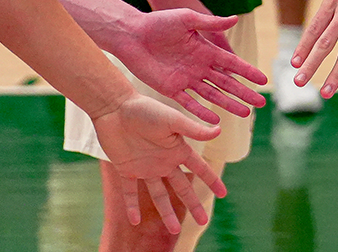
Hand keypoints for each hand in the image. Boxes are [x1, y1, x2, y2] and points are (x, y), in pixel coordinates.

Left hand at [89, 93, 226, 232]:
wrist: (114, 108)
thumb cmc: (145, 110)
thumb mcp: (172, 120)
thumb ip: (193, 128)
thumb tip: (219, 130)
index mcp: (177, 149)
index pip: (199, 169)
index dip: (211, 181)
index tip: (223, 194)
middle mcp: (164, 161)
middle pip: (182, 188)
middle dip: (193, 204)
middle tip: (203, 221)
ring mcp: (145, 167)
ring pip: (159, 195)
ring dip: (166, 212)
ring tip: (174, 230)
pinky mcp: (126, 170)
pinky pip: (130, 193)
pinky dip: (131, 206)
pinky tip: (134, 220)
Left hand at [113, 10, 268, 124]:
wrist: (132, 35)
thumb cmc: (159, 22)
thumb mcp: (187, 19)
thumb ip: (210, 23)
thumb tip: (235, 20)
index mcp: (206, 50)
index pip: (232, 64)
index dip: (247, 72)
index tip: (263, 80)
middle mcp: (199, 66)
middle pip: (227, 83)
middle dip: (244, 92)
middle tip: (260, 103)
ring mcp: (186, 79)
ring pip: (212, 95)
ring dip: (228, 104)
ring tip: (244, 113)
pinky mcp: (170, 88)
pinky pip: (189, 103)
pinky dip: (202, 112)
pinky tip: (216, 120)